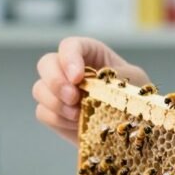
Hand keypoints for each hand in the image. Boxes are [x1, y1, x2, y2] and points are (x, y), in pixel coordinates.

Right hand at [33, 37, 150, 144]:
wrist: (130, 128)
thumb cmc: (134, 96)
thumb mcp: (134, 80)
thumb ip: (116, 76)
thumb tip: (97, 81)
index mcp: (90, 53)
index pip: (70, 46)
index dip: (69, 58)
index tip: (77, 77)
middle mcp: (69, 68)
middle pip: (46, 63)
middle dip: (56, 81)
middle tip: (73, 98)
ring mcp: (59, 91)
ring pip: (40, 89)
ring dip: (57, 104)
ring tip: (79, 115)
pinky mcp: (54, 112)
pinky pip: (42, 112)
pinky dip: (58, 120)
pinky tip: (77, 124)